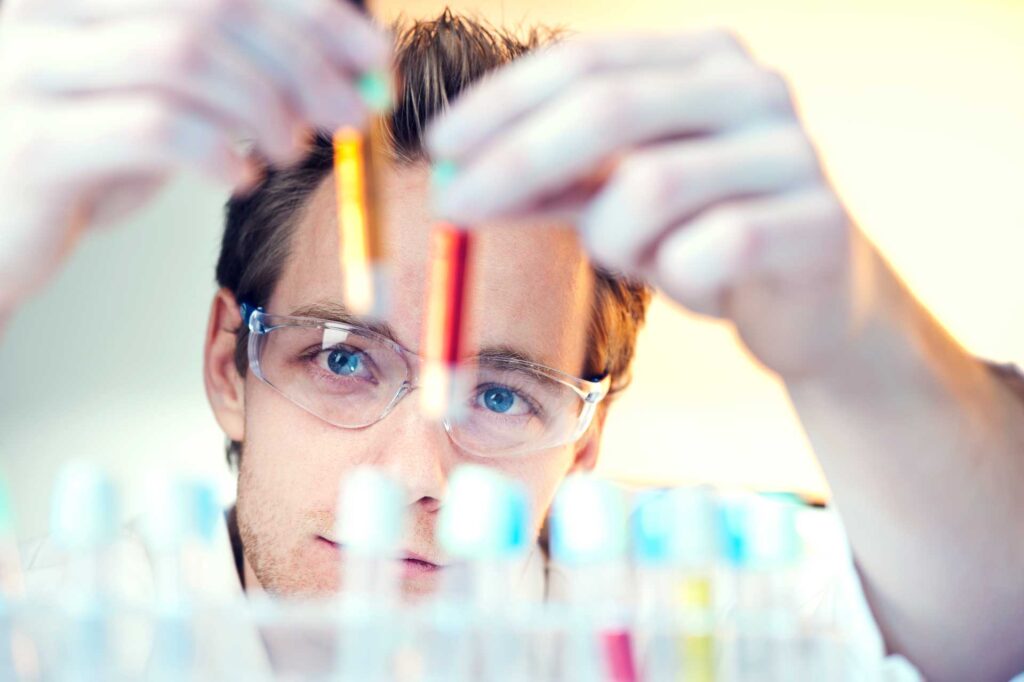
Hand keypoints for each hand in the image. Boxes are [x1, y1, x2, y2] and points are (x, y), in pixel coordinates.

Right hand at [0, 0, 389, 315]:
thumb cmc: (91, 161)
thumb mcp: (164, 101)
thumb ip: (232, 74)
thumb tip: (347, 74)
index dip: (312, 9)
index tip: (374, 53)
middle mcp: (51, 7)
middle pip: (211, 7)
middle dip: (304, 60)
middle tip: (354, 111)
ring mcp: (32, 67)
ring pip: (183, 56)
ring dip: (266, 107)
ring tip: (293, 148)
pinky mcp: (37, 141)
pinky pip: (153, 128)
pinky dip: (219, 151)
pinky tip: (239, 176)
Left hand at [427, 31, 873, 379]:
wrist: (814, 301)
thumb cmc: (704, 237)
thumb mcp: (616, 202)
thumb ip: (550, 183)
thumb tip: (454, 177)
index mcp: (700, 60)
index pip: (584, 60)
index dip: (502, 102)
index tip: (436, 145)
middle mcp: (751, 86)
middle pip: (609, 108)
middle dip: (515, 160)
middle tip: (450, 206)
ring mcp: (793, 149)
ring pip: (651, 187)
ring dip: (613, 239)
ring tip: (634, 259)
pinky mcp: (820, 222)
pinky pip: (709, 251)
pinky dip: (676, 277)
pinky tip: (694, 281)